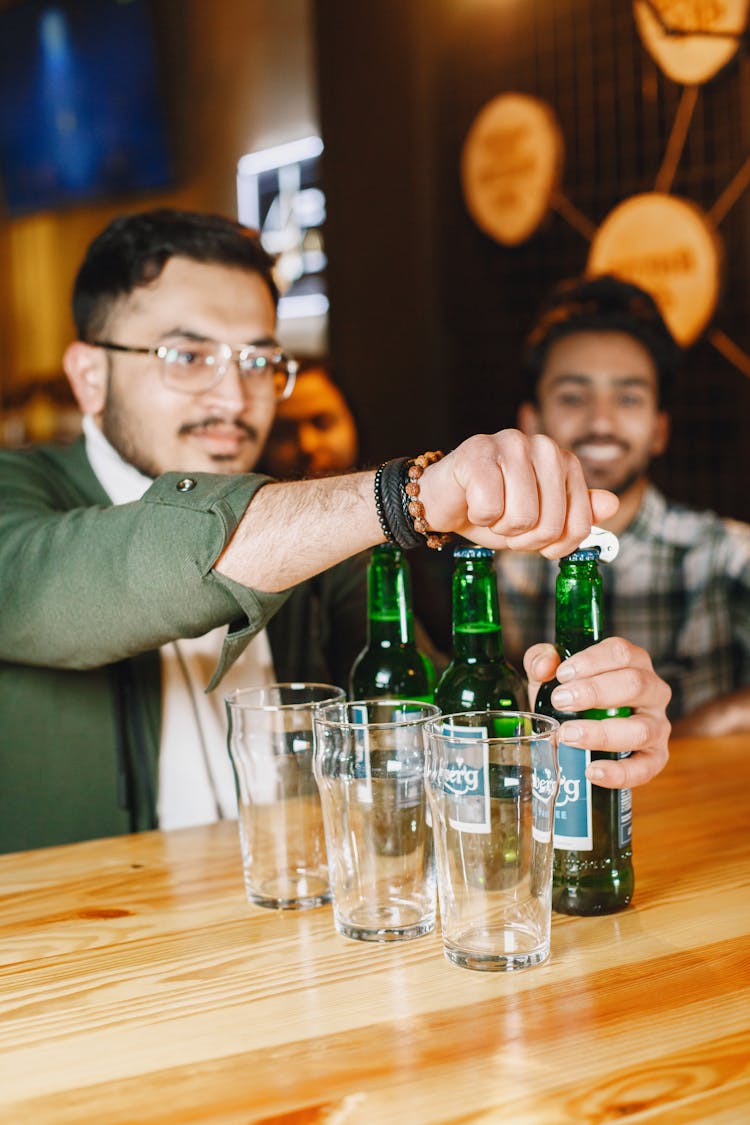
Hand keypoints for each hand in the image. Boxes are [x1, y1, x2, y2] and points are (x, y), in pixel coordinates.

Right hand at [419, 430, 618, 558]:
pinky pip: (490, 508)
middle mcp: (543, 446)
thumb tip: (612, 503)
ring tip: (490, 512)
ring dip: (500, 528)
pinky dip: (478, 517)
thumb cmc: (493, 509)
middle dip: (524, 539)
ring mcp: (511, 444)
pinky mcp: (478, 452)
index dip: (554, 546)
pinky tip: (472, 502)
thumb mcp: (540, 519)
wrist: (442, 499)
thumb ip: (577, 513)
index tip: (534, 539)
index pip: (579, 524)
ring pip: (521, 517)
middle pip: (550, 524)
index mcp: (564, 462)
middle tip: (506, 525)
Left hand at [524, 637, 670, 787]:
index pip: (621, 653)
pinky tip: (591, 771)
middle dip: (595, 693)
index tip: (562, 675)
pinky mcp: (656, 758)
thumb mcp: (552, 676)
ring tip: (567, 735)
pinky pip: (646, 767)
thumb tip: (545, 666)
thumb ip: (541, 661)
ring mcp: (657, 725)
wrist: (576, 735)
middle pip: (635, 684)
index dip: (592, 662)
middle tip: (560, 701)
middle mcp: (652, 691)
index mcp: (632, 662)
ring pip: (642, 729)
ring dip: (602, 733)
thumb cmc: (571, 698)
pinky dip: (619, 772)